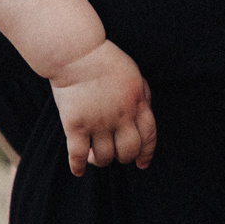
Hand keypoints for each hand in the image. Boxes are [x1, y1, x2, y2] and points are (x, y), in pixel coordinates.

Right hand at [50, 40, 154, 175]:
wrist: (76, 52)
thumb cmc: (105, 61)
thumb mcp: (134, 76)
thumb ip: (143, 97)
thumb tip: (146, 118)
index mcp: (137, 104)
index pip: (149, 137)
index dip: (146, 153)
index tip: (141, 163)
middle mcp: (121, 116)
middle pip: (128, 151)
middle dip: (124, 158)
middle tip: (115, 154)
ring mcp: (98, 122)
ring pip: (105, 157)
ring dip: (101, 161)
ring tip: (94, 155)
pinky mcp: (75, 124)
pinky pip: (78, 154)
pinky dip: (78, 166)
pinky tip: (78, 171)